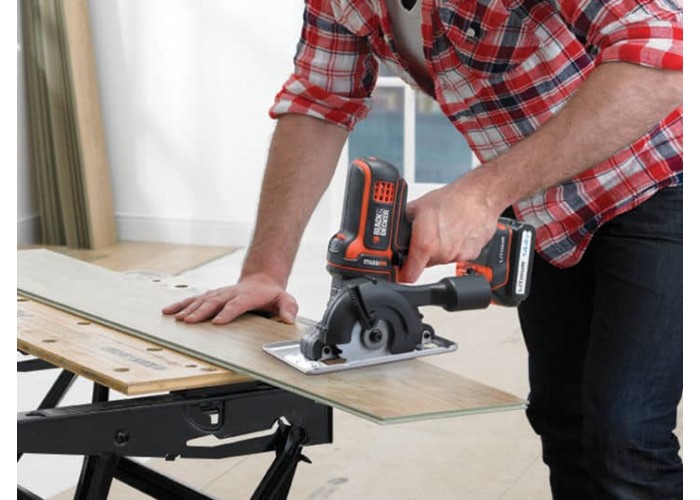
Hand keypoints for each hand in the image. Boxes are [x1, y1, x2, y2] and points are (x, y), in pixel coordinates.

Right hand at [161, 273, 297, 324]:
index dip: (227, 313)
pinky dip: (180, 305)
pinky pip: (193, 300)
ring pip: (201, 300)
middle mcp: (230, 293)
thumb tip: (289, 319)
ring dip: (187, 309)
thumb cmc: (271, 294)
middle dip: (200, 312)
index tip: (217, 322)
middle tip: (188, 322)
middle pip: (214, 302)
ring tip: (176, 319)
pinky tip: (167, 311)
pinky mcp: (210, 296)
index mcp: (247, 296)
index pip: (236, 305)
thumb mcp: (285, 299)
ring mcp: (218, 294)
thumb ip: (288, 307)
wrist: (261, 280)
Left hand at [399, 177, 501, 282]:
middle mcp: (442, 254)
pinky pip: (456, 255)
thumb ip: (402, 223)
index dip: (402, 273)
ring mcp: (458, 256)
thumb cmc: (452, 198)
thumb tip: (394, 231)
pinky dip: (454, 246)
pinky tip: (456, 231)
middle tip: (426, 235)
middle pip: (424, 264)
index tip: (400, 270)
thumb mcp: (417, 207)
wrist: (481, 196)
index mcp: (426, 244)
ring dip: (438, 249)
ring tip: (444, 228)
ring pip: (440, 259)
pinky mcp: (471, 255)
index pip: (408, 275)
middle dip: (421, 253)